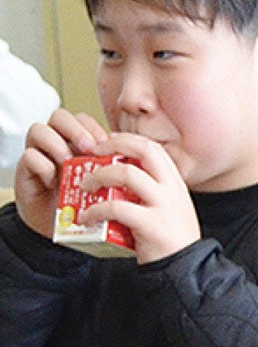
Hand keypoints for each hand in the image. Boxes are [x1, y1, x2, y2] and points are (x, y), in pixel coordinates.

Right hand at [14, 108, 107, 237]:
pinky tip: (54, 182)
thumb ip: (116, 171)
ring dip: (56, 144)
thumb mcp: (107, 186)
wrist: (66, 230)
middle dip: (76, 129)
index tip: (108, 145)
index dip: (94, 127)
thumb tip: (140, 163)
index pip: (82, 120)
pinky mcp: (27, 170)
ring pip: (39, 130)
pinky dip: (43, 166)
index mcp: (79, 144)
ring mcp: (41, 154)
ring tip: (68, 164)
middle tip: (90, 149)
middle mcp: (58, 143)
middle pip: (60, 117)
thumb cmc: (88, 206)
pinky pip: (30, 156)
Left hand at [78, 132, 200, 263]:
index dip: (127, 140)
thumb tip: (118, 179)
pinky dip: (95, 210)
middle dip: (114, 145)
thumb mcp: (168, 210)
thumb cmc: (171, 244)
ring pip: (128, 174)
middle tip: (93, 153)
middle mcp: (173, 191)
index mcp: (176, 185)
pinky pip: (117, 208)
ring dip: (100, 175)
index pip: (153, 148)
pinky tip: (86, 217)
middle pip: (144, 151)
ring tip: (85, 186)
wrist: (186, 272)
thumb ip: (151, 194)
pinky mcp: (152, 226)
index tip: (108, 144)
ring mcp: (164, 207)